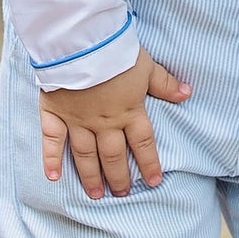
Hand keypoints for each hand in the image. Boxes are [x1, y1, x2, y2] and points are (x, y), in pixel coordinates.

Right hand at [40, 48, 190, 198]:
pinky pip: (52, 141)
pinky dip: (51, 160)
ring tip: (96, 195)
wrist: (81, 43)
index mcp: (128, 111)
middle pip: (113, 155)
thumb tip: (187, 93)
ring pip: (86, 155)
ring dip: (91, 176)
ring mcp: (78, 121)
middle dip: (119, 177)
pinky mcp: (55, 114)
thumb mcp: (146, 66)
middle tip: (121, 194)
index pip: (142, 143)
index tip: (153, 181)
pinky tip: (53, 178)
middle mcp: (104, 122)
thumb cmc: (115, 52)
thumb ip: (165, 83)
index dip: (149, 163)